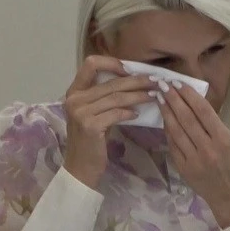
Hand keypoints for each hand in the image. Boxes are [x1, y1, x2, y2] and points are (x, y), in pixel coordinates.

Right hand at [63, 56, 157, 188]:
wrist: (80, 167)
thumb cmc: (91, 140)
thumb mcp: (94, 113)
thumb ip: (104, 97)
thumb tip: (133, 80)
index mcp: (74, 91)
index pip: (91, 64)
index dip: (112, 63)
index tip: (131, 70)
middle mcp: (74, 99)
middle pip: (111, 82)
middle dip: (136, 81)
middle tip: (155, 82)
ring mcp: (80, 112)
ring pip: (116, 97)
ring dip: (138, 95)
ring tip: (153, 95)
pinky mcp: (90, 126)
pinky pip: (116, 113)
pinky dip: (129, 112)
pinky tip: (137, 114)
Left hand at [157, 80, 229, 228]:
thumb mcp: (229, 142)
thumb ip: (212, 125)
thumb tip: (192, 104)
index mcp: (223, 138)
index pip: (202, 111)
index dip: (188, 95)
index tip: (178, 83)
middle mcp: (207, 148)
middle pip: (186, 118)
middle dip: (173, 99)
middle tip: (163, 84)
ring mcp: (193, 159)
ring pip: (176, 131)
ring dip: (166, 112)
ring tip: (159, 97)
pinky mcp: (183, 168)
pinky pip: (172, 145)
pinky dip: (167, 130)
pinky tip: (164, 118)